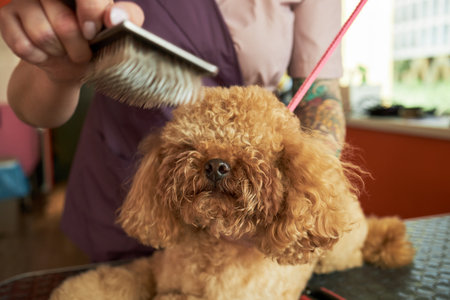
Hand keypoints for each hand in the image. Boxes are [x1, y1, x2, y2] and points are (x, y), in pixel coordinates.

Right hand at [0, 0, 143, 83]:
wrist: (70, 64)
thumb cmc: (95, 42)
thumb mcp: (118, 30)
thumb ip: (127, 18)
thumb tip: (115, 17)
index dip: (90, 12)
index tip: (92, 33)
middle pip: (64, 24)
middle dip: (77, 48)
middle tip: (82, 51)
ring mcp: (25, 0)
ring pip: (43, 35)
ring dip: (58, 53)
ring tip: (63, 50)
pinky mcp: (7, 16)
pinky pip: (23, 46)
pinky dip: (40, 58)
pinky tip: (45, 53)